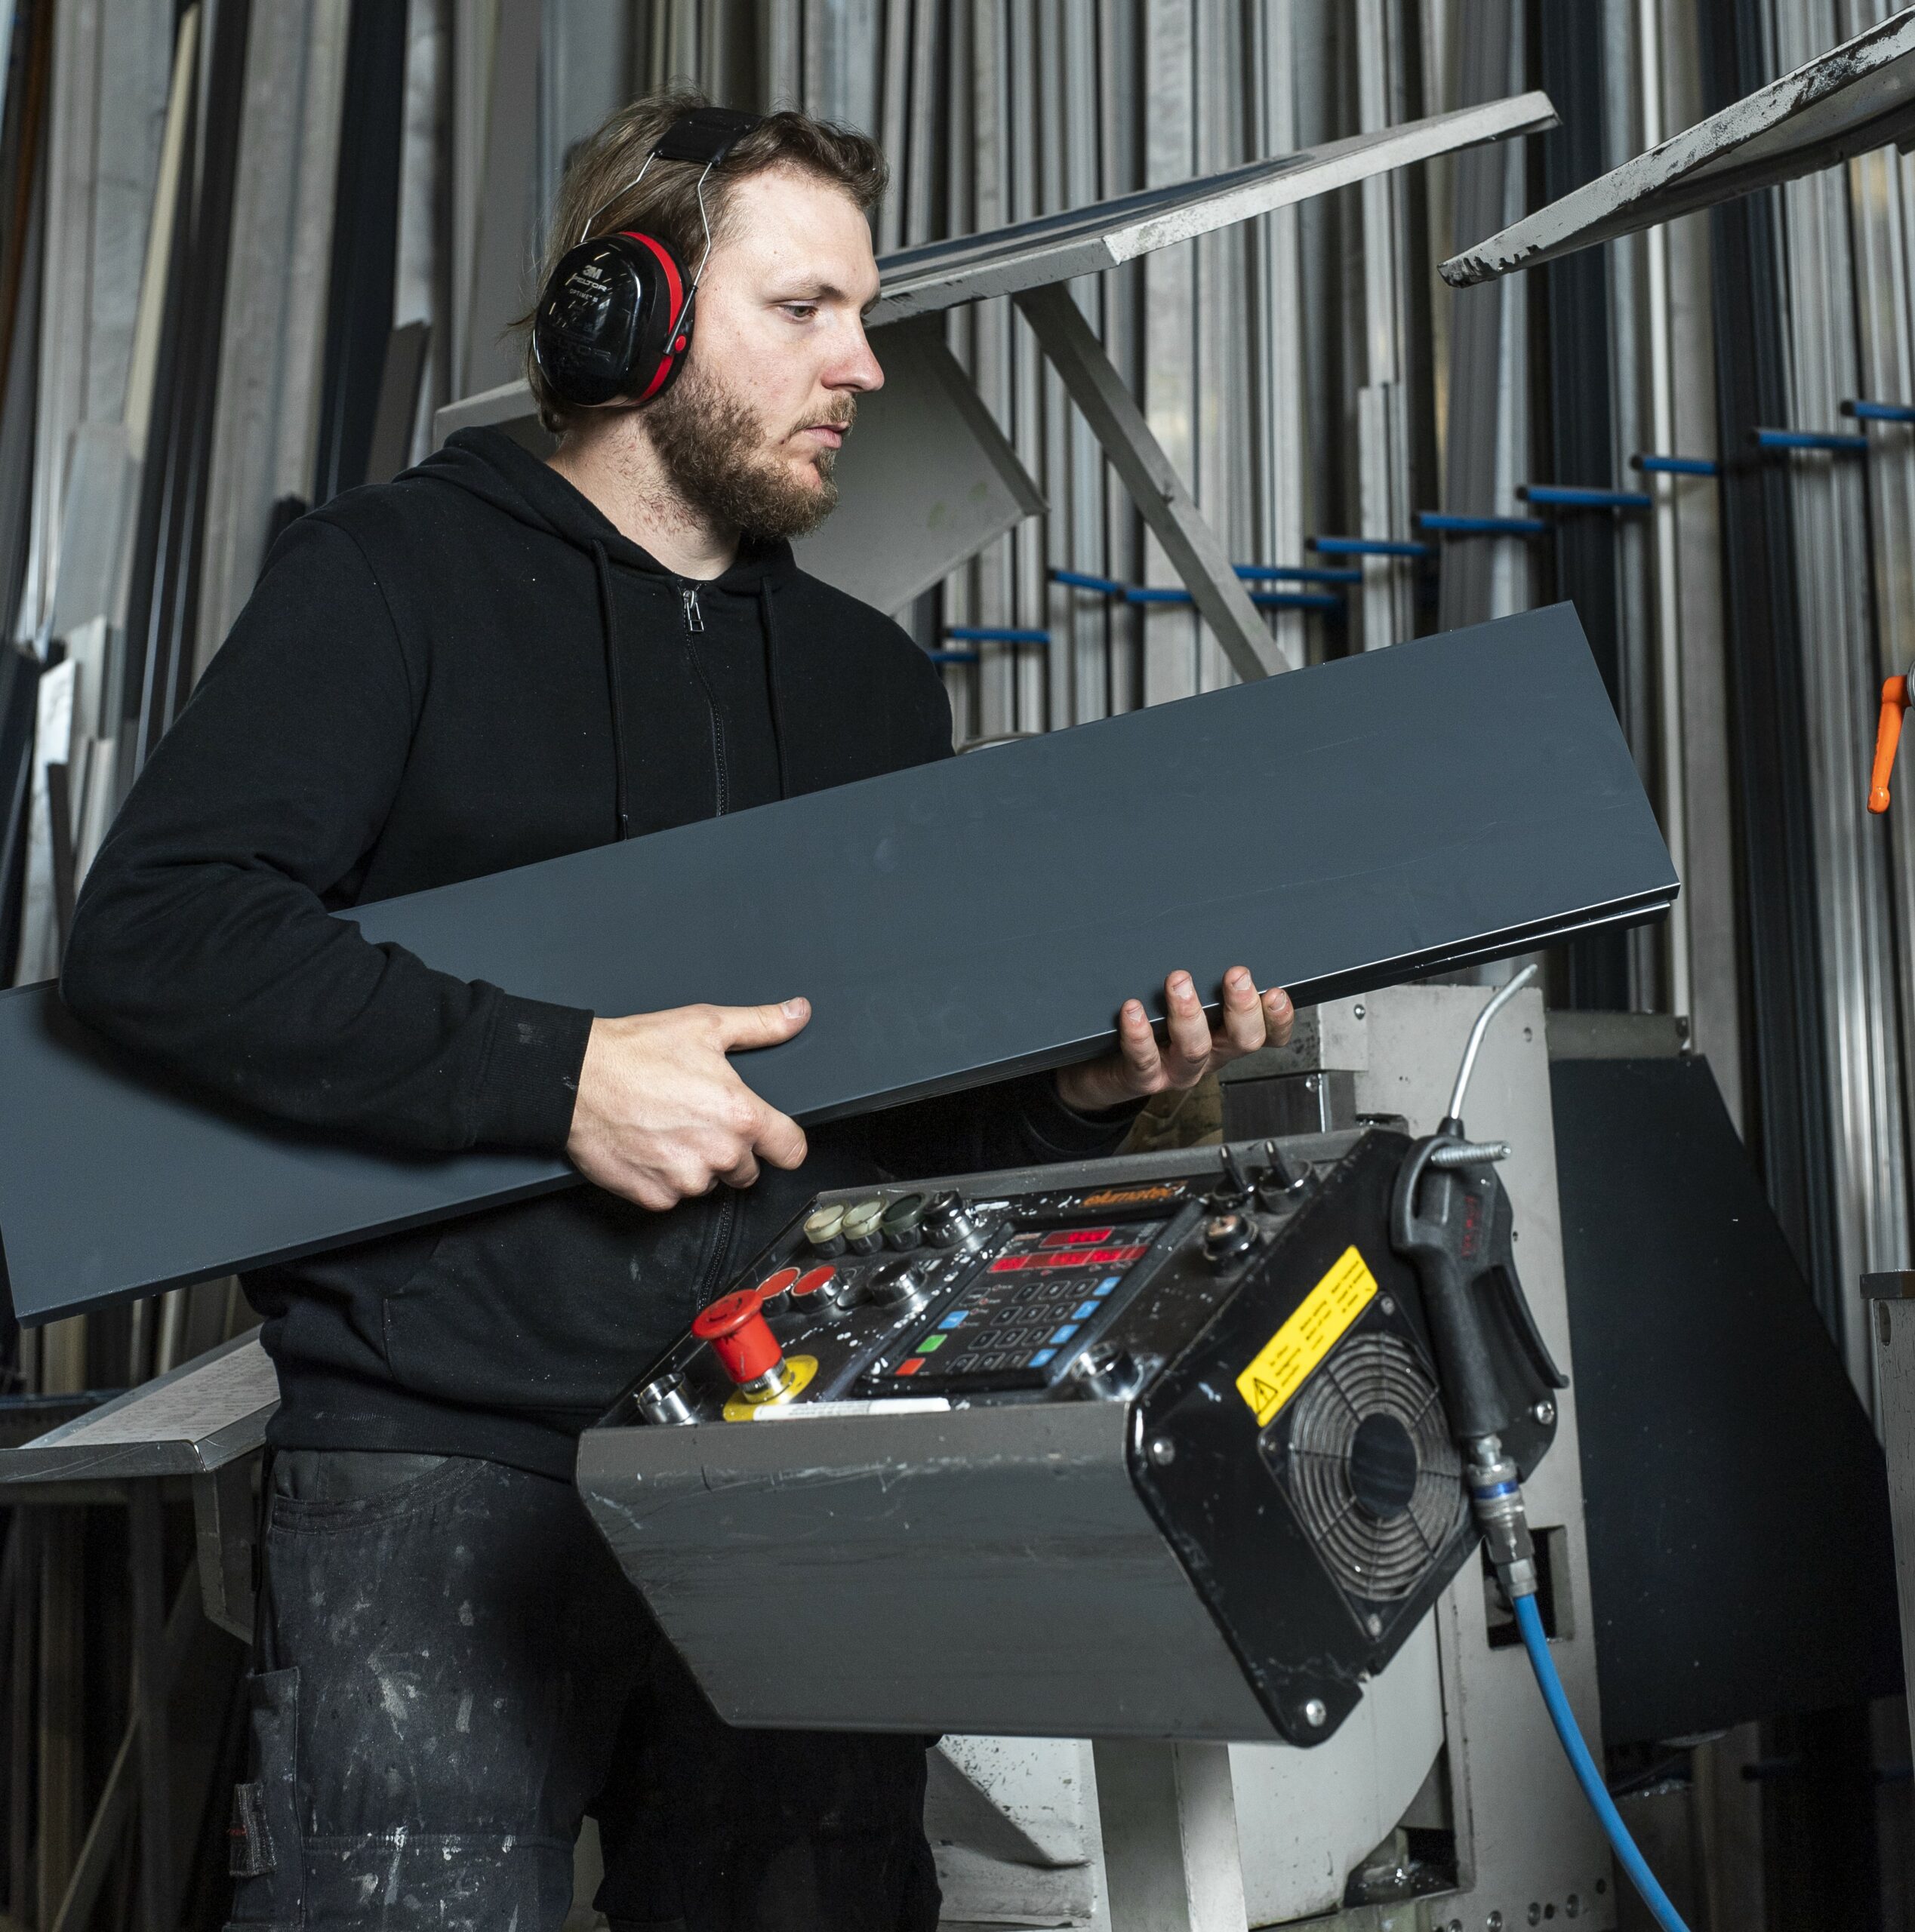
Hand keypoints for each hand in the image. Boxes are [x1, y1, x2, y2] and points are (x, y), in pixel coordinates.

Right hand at [566, 999, 810, 1210]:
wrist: (576, 1078)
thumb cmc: (636, 1051)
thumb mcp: (706, 1025)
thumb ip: (761, 1024)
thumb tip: (797, 1013)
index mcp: (741, 1117)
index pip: (791, 1150)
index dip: (783, 1141)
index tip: (773, 1138)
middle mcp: (719, 1155)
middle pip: (748, 1169)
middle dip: (732, 1149)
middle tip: (700, 1119)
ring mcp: (686, 1181)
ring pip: (710, 1183)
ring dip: (697, 1163)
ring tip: (669, 1128)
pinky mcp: (655, 1197)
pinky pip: (673, 1196)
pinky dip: (664, 1177)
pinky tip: (650, 1146)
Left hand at [1054, 968, 1292, 1114]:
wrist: (1101, 1071)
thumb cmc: (1147, 1027)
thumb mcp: (1179, 1002)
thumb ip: (1198, 975)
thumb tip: (1205, 922)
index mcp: (1224, 1035)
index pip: (1267, 1033)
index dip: (1279, 1018)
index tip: (1277, 992)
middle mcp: (1208, 1054)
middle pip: (1242, 1041)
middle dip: (1243, 1008)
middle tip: (1236, 976)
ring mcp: (1176, 1070)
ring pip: (1195, 1050)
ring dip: (1189, 1015)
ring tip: (1179, 982)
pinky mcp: (1142, 1078)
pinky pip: (1144, 1060)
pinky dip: (1139, 1035)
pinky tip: (1133, 1010)